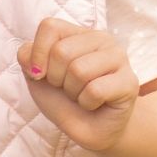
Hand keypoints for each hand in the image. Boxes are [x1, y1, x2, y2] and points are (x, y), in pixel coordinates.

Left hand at [17, 18, 139, 151]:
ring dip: (72, 92)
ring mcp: (119, 57)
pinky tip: (94, 104)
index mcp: (77, 33)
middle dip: (55, 78)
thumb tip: (30, 55)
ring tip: (81, 95)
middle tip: (67, 88)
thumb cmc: (63, 99)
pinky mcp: (129, 81)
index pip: (50, 27)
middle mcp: (101, 39)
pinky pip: (94, 91)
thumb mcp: (36, 76)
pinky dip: (86, 103)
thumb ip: (28, 57)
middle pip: (61, 51)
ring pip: (78, 70)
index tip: (41, 74)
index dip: (37, 54)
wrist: (88, 129)